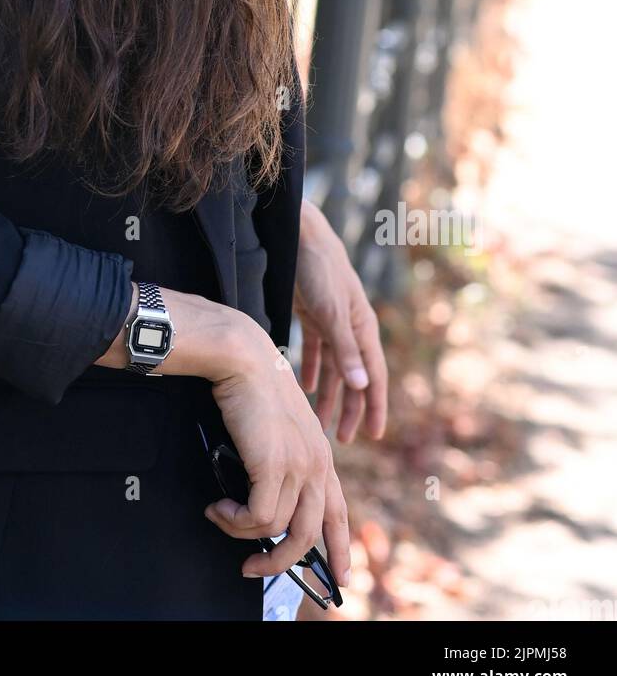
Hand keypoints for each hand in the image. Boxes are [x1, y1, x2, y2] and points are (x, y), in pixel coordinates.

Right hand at [205, 322, 350, 583]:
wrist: (243, 358)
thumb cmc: (252, 387)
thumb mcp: (278, 428)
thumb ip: (282, 461)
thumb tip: (264, 500)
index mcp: (321, 455)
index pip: (339, 513)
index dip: (340, 549)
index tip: (341, 578)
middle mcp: (316, 464)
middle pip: (309, 535)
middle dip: (280, 563)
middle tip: (252, 569)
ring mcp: (298, 466)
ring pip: (279, 530)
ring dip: (244, 534)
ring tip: (221, 518)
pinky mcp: (273, 465)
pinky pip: (258, 516)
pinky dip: (234, 519)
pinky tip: (219, 508)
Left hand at [294, 201, 387, 443]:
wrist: (300, 235)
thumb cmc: (319, 269)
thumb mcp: (331, 311)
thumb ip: (344, 349)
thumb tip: (361, 386)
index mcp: (362, 328)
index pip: (373, 376)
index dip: (374, 406)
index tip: (374, 434)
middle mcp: (350, 328)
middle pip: (353, 377)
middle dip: (349, 408)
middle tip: (341, 439)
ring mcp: (331, 322)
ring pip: (333, 368)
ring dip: (327, 394)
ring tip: (319, 422)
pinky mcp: (312, 315)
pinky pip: (315, 350)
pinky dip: (310, 369)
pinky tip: (304, 387)